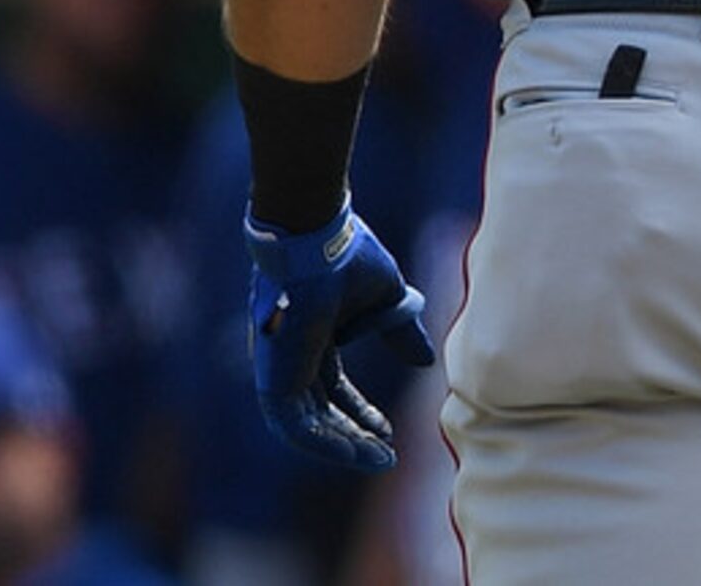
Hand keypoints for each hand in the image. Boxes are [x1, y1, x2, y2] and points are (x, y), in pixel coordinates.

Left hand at [244, 200, 434, 470]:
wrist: (318, 240)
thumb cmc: (349, 258)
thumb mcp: (387, 300)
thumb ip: (401, 332)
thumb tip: (426, 361)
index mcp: (313, 340)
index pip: (334, 390)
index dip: (361, 413)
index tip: (387, 431)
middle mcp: (292, 359)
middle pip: (322, 413)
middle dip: (354, 437)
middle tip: (385, 456)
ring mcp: (280, 370)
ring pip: (307, 427)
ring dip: (343, 447)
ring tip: (377, 460)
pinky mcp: (274, 378)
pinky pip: (295, 426)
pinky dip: (324, 443)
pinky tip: (355, 452)